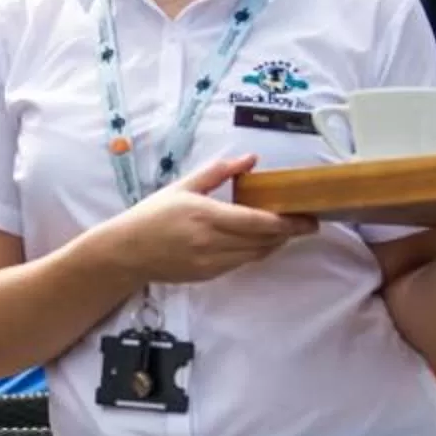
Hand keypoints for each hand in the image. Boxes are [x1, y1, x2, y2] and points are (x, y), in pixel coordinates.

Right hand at [107, 152, 316, 285]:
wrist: (128, 251)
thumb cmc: (154, 214)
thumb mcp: (184, 186)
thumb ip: (219, 171)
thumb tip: (250, 159)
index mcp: (206, 215)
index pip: (258, 222)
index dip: (288, 223)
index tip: (308, 218)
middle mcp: (211, 241)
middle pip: (263, 241)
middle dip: (288, 233)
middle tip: (306, 222)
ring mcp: (211, 262)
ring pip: (256, 255)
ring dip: (275, 244)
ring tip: (287, 231)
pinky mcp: (209, 275)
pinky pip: (241, 263)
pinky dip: (257, 252)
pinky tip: (261, 241)